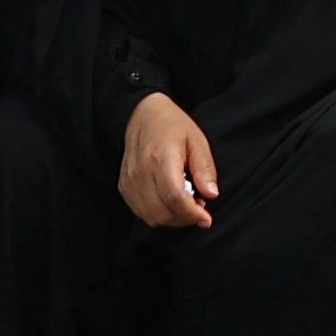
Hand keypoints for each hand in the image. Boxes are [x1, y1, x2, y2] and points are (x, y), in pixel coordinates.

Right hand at [119, 92, 220, 227]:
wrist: (143, 116)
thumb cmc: (172, 126)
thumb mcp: (197, 140)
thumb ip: (204, 168)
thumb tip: (211, 195)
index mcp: (161, 158)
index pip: (175, 197)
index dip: (192, 214)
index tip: (207, 219)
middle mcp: (141, 172)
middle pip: (162, 212)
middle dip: (184, 218)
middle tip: (199, 209)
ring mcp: (130, 181)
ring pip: (150, 217)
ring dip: (172, 219)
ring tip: (186, 205)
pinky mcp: (124, 187)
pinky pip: (141, 212)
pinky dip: (158, 214)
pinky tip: (170, 203)